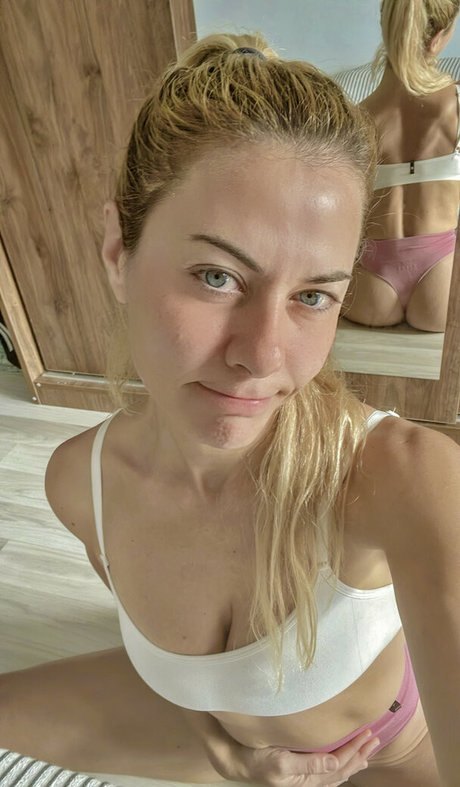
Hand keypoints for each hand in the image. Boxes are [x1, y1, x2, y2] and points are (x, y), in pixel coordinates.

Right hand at [208, 728, 379, 785]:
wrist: (236, 761)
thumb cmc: (255, 759)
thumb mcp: (280, 761)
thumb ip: (309, 764)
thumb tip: (336, 763)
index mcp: (307, 777)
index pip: (338, 763)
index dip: (354, 749)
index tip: (367, 734)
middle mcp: (308, 778)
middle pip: (341, 768)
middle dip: (359, 753)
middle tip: (374, 738)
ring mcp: (304, 775)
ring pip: (336, 770)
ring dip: (353, 758)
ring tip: (367, 749)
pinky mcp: (298, 769)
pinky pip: (326, 769)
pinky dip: (340, 764)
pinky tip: (345, 760)